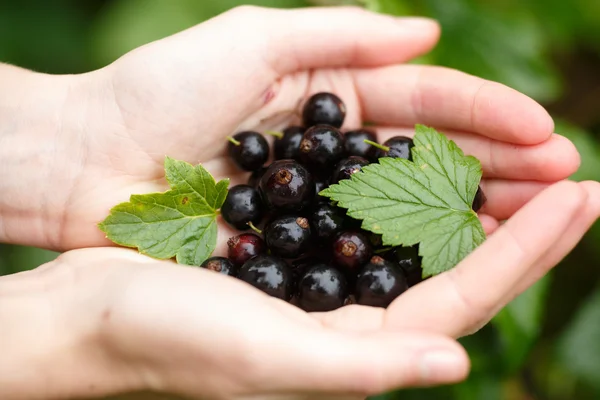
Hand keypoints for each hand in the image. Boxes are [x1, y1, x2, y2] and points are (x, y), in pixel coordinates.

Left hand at [1, 6, 578, 249]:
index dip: (485, 115)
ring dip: (472, 210)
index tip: (544, 132)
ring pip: (408, 207)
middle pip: (429, 158)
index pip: (424, 102)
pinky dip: (412, 249)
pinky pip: (365, 246)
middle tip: (566, 178)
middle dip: (498, 165)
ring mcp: (317, 202)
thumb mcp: (253, 39)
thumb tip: (426, 32)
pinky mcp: (292, 246)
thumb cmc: (158, 95)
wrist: (89, 160)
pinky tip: (462, 254)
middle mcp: (333, 152)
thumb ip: (339, 33)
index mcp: (329, 95)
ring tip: (538, 216)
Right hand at [4, 180, 596, 399]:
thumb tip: (456, 366)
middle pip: (461, 265)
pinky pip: (373, 218)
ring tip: (522, 162)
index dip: (530, 248)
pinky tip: (432, 162)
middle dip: (523, 221)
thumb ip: (362, 366)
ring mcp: (329, 286)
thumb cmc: (169, 340)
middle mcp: (356, 320)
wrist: (97, 314)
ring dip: (476, 199)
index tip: (581, 194)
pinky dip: (412, 189)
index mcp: (358, 347)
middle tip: (576, 173)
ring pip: (424, 237)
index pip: (468, 294)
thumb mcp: (268, 360)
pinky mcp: (301, 257)